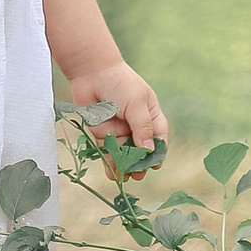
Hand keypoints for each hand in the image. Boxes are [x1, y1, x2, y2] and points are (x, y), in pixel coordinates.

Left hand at [66, 60, 165, 180]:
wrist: (92, 73)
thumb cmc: (120, 83)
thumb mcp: (136, 103)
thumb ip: (142, 126)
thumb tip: (149, 150)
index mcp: (151, 116)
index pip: (158, 138)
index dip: (157, 152)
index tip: (154, 165)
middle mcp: (136, 126)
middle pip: (141, 150)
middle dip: (139, 163)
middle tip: (137, 175)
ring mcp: (120, 130)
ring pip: (124, 153)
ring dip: (124, 166)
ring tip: (124, 178)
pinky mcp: (103, 133)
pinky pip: (108, 150)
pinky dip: (110, 161)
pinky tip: (112, 173)